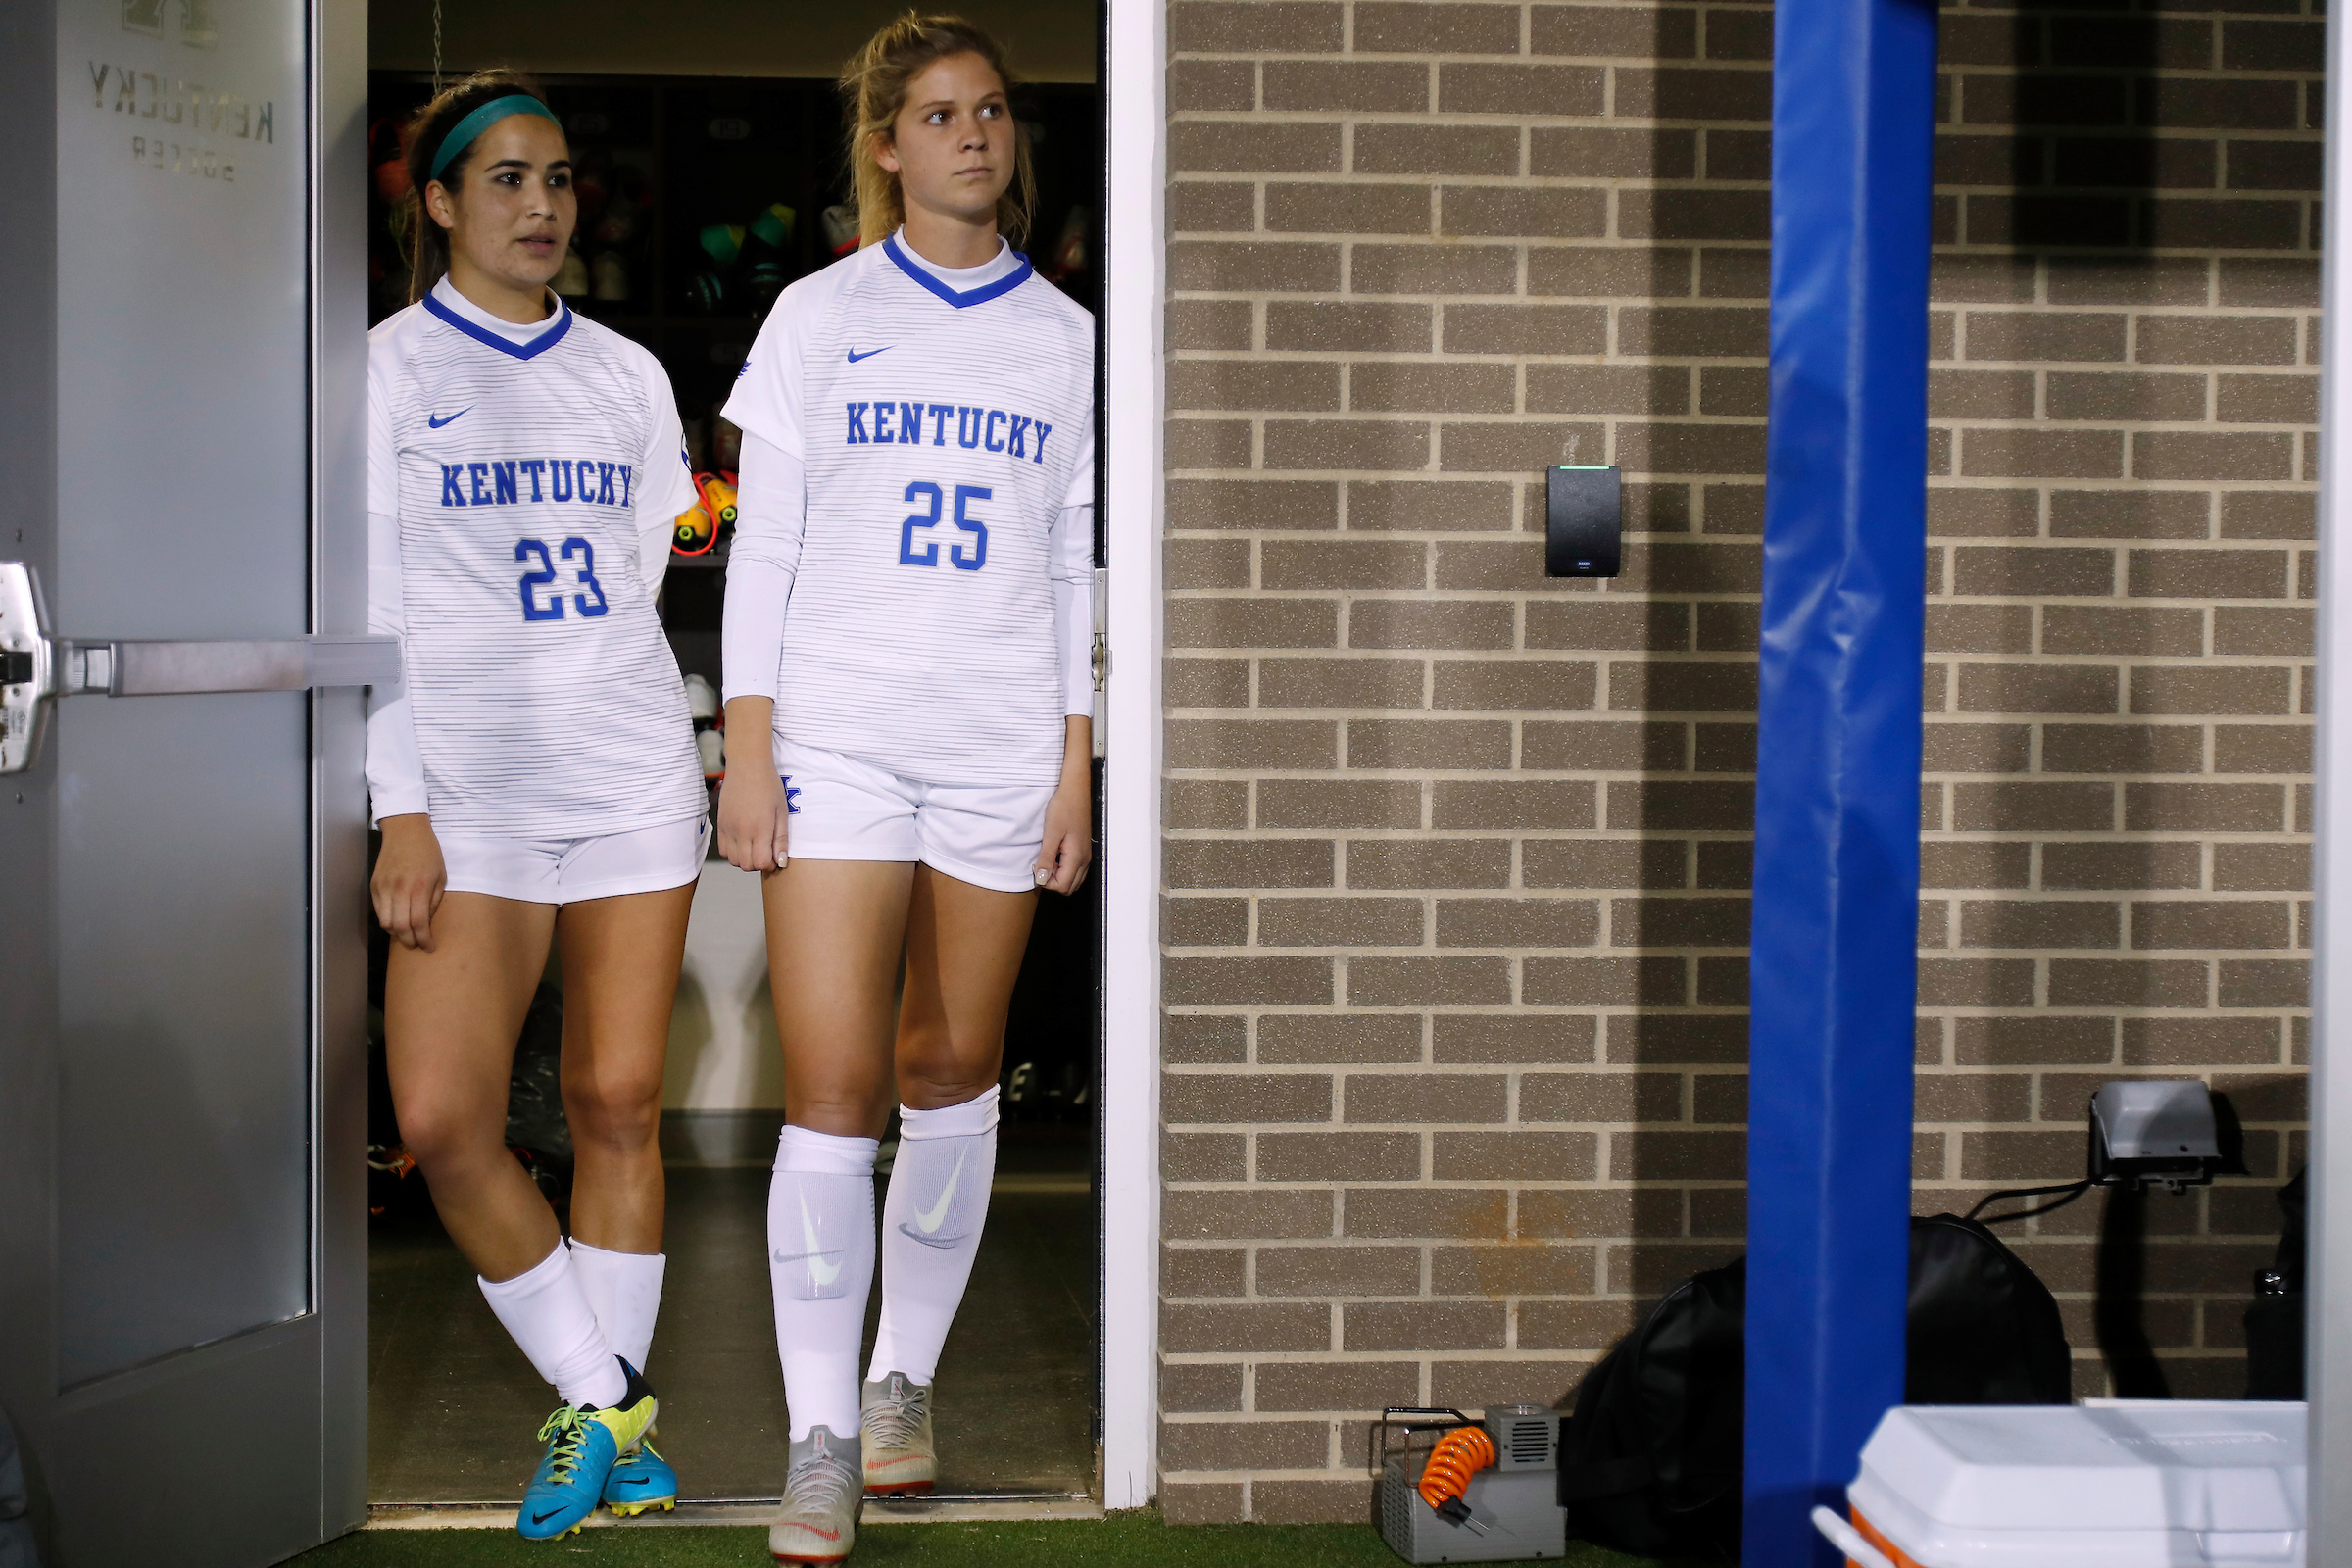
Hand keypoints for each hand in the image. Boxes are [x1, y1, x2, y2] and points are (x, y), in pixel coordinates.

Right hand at [372, 814, 445, 950]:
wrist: (405, 831)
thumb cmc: (429, 852)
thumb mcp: (441, 876)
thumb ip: (434, 901)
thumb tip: (426, 922)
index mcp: (420, 886)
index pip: (418, 922)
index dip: (424, 939)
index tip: (430, 947)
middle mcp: (399, 889)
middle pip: (399, 927)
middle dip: (409, 941)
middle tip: (417, 945)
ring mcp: (384, 887)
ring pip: (385, 922)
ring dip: (396, 934)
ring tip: (407, 935)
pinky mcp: (374, 885)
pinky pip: (379, 911)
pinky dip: (387, 921)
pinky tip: (397, 921)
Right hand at [717, 766, 790, 872]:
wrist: (747, 765)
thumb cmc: (769, 785)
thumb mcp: (782, 811)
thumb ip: (781, 839)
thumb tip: (781, 862)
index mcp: (759, 828)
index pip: (761, 863)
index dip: (770, 864)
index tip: (775, 854)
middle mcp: (741, 830)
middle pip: (746, 865)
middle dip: (758, 863)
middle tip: (766, 851)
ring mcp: (728, 828)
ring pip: (733, 860)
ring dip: (745, 859)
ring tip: (755, 846)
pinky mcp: (720, 824)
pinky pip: (723, 850)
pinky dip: (733, 852)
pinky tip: (743, 841)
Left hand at [1034, 715, 1092, 894]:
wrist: (1075, 790)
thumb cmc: (1063, 807)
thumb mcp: (1051, 833)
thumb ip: (1046, 858)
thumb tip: (1041, 879)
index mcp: (1076, 857)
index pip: (1062, 886)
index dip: (1046, 882)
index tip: (1036, 867)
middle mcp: (1084, 859)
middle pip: (1069, 887)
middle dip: (1053, 882)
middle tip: (1040, 865)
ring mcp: (1086, 855)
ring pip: (1074, 880)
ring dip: (1059, 876)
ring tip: (1047, 860)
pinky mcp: (1083, 849)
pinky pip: (1076, 870)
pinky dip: (1064, 869)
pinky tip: (1055, 855)